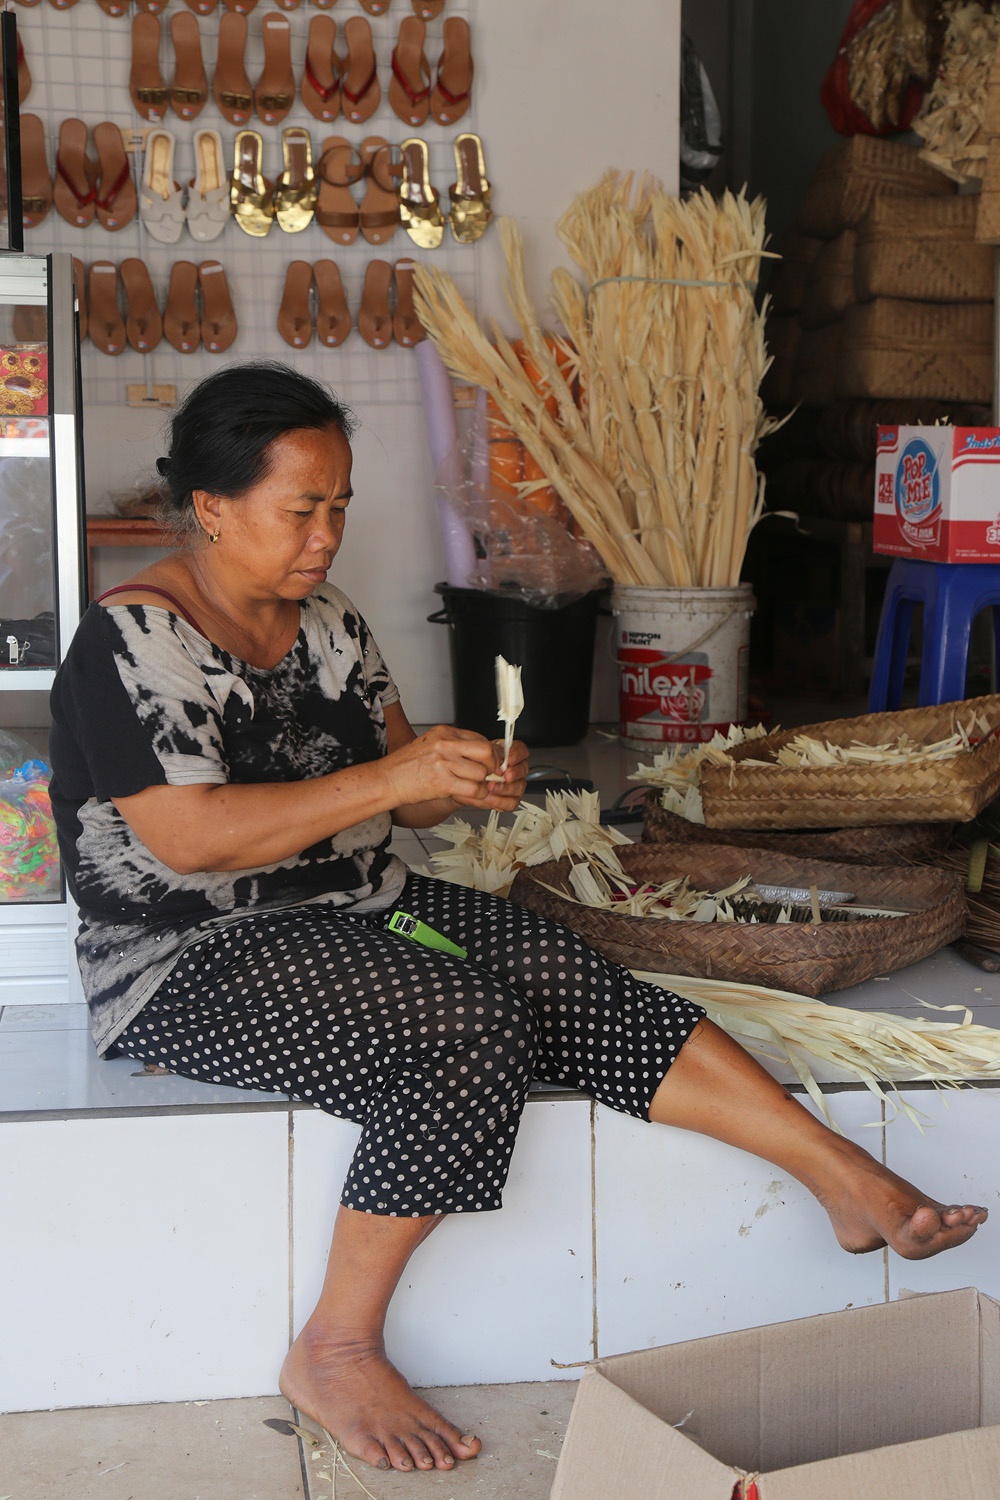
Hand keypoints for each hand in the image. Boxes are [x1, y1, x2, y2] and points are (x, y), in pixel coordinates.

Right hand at [383, 723, 520, 809]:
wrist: (387, 779)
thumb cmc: (407, 766)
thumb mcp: (431, 745)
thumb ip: (454, 746)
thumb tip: (481, 754)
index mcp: (444, 733)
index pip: (480, 739)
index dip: (490, 753)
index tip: (490, 763)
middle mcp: (445, 744)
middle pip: (486, 751)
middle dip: (493, 765)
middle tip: (489, 775)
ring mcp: (444, 762)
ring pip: (481, 772)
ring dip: (483, 783)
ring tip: (475, 787)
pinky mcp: (442, 782)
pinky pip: (473, 789)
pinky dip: (477, 794)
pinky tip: (470, 794)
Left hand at [470, 737, 528, 811]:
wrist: (467, 780)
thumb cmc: (476, 765)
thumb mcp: (481, 754)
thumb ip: (491, 753)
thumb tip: (496, 754)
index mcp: (512, 754)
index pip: (522, 750)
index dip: (517, 754)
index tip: (509, 759)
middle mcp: (516, 769)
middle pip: (523, 769)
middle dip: (514, 773)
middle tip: (504, 775)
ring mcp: (515, 784)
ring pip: (519, 787)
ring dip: (505, 788)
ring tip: (491, 787)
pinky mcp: (511, 798)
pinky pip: (511, 802)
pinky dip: (500, 801)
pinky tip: (489, 797)